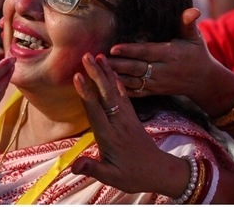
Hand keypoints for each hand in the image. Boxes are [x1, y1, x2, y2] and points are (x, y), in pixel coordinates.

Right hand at [71, 53, 187, 196]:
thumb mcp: (112, 178)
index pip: (96, 111)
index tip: (77, 76)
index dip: (86, 93)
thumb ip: (93, 168)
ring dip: (106, 73)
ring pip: (115, 91)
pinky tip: (112, 70)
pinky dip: (117, 81)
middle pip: (106, 95)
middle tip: (86, 56)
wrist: (160, 172)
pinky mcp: (132, 116)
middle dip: (96, 74)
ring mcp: (127, 118)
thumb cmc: (132, 176)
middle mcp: (119, 123)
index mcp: (110, 136)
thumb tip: (73, 166)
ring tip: (99, 56)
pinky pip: (124, 95)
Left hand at [108, 8, 217, 97]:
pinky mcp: (154, 92)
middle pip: (136, 68)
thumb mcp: (195, 38)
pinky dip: (122, 90)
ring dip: (115, 77)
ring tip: (98, 71)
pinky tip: (107, 86)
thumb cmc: (196, 54)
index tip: (113, 49)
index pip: (146, 52)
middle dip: (117, 65)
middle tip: (98, 60)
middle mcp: (163, 70)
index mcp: (170, 55)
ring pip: (133, 82)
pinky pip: (137, 93)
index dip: (130, 51)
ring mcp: (158, 83)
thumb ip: (188, 23)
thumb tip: (193, 10)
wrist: (204, 81)